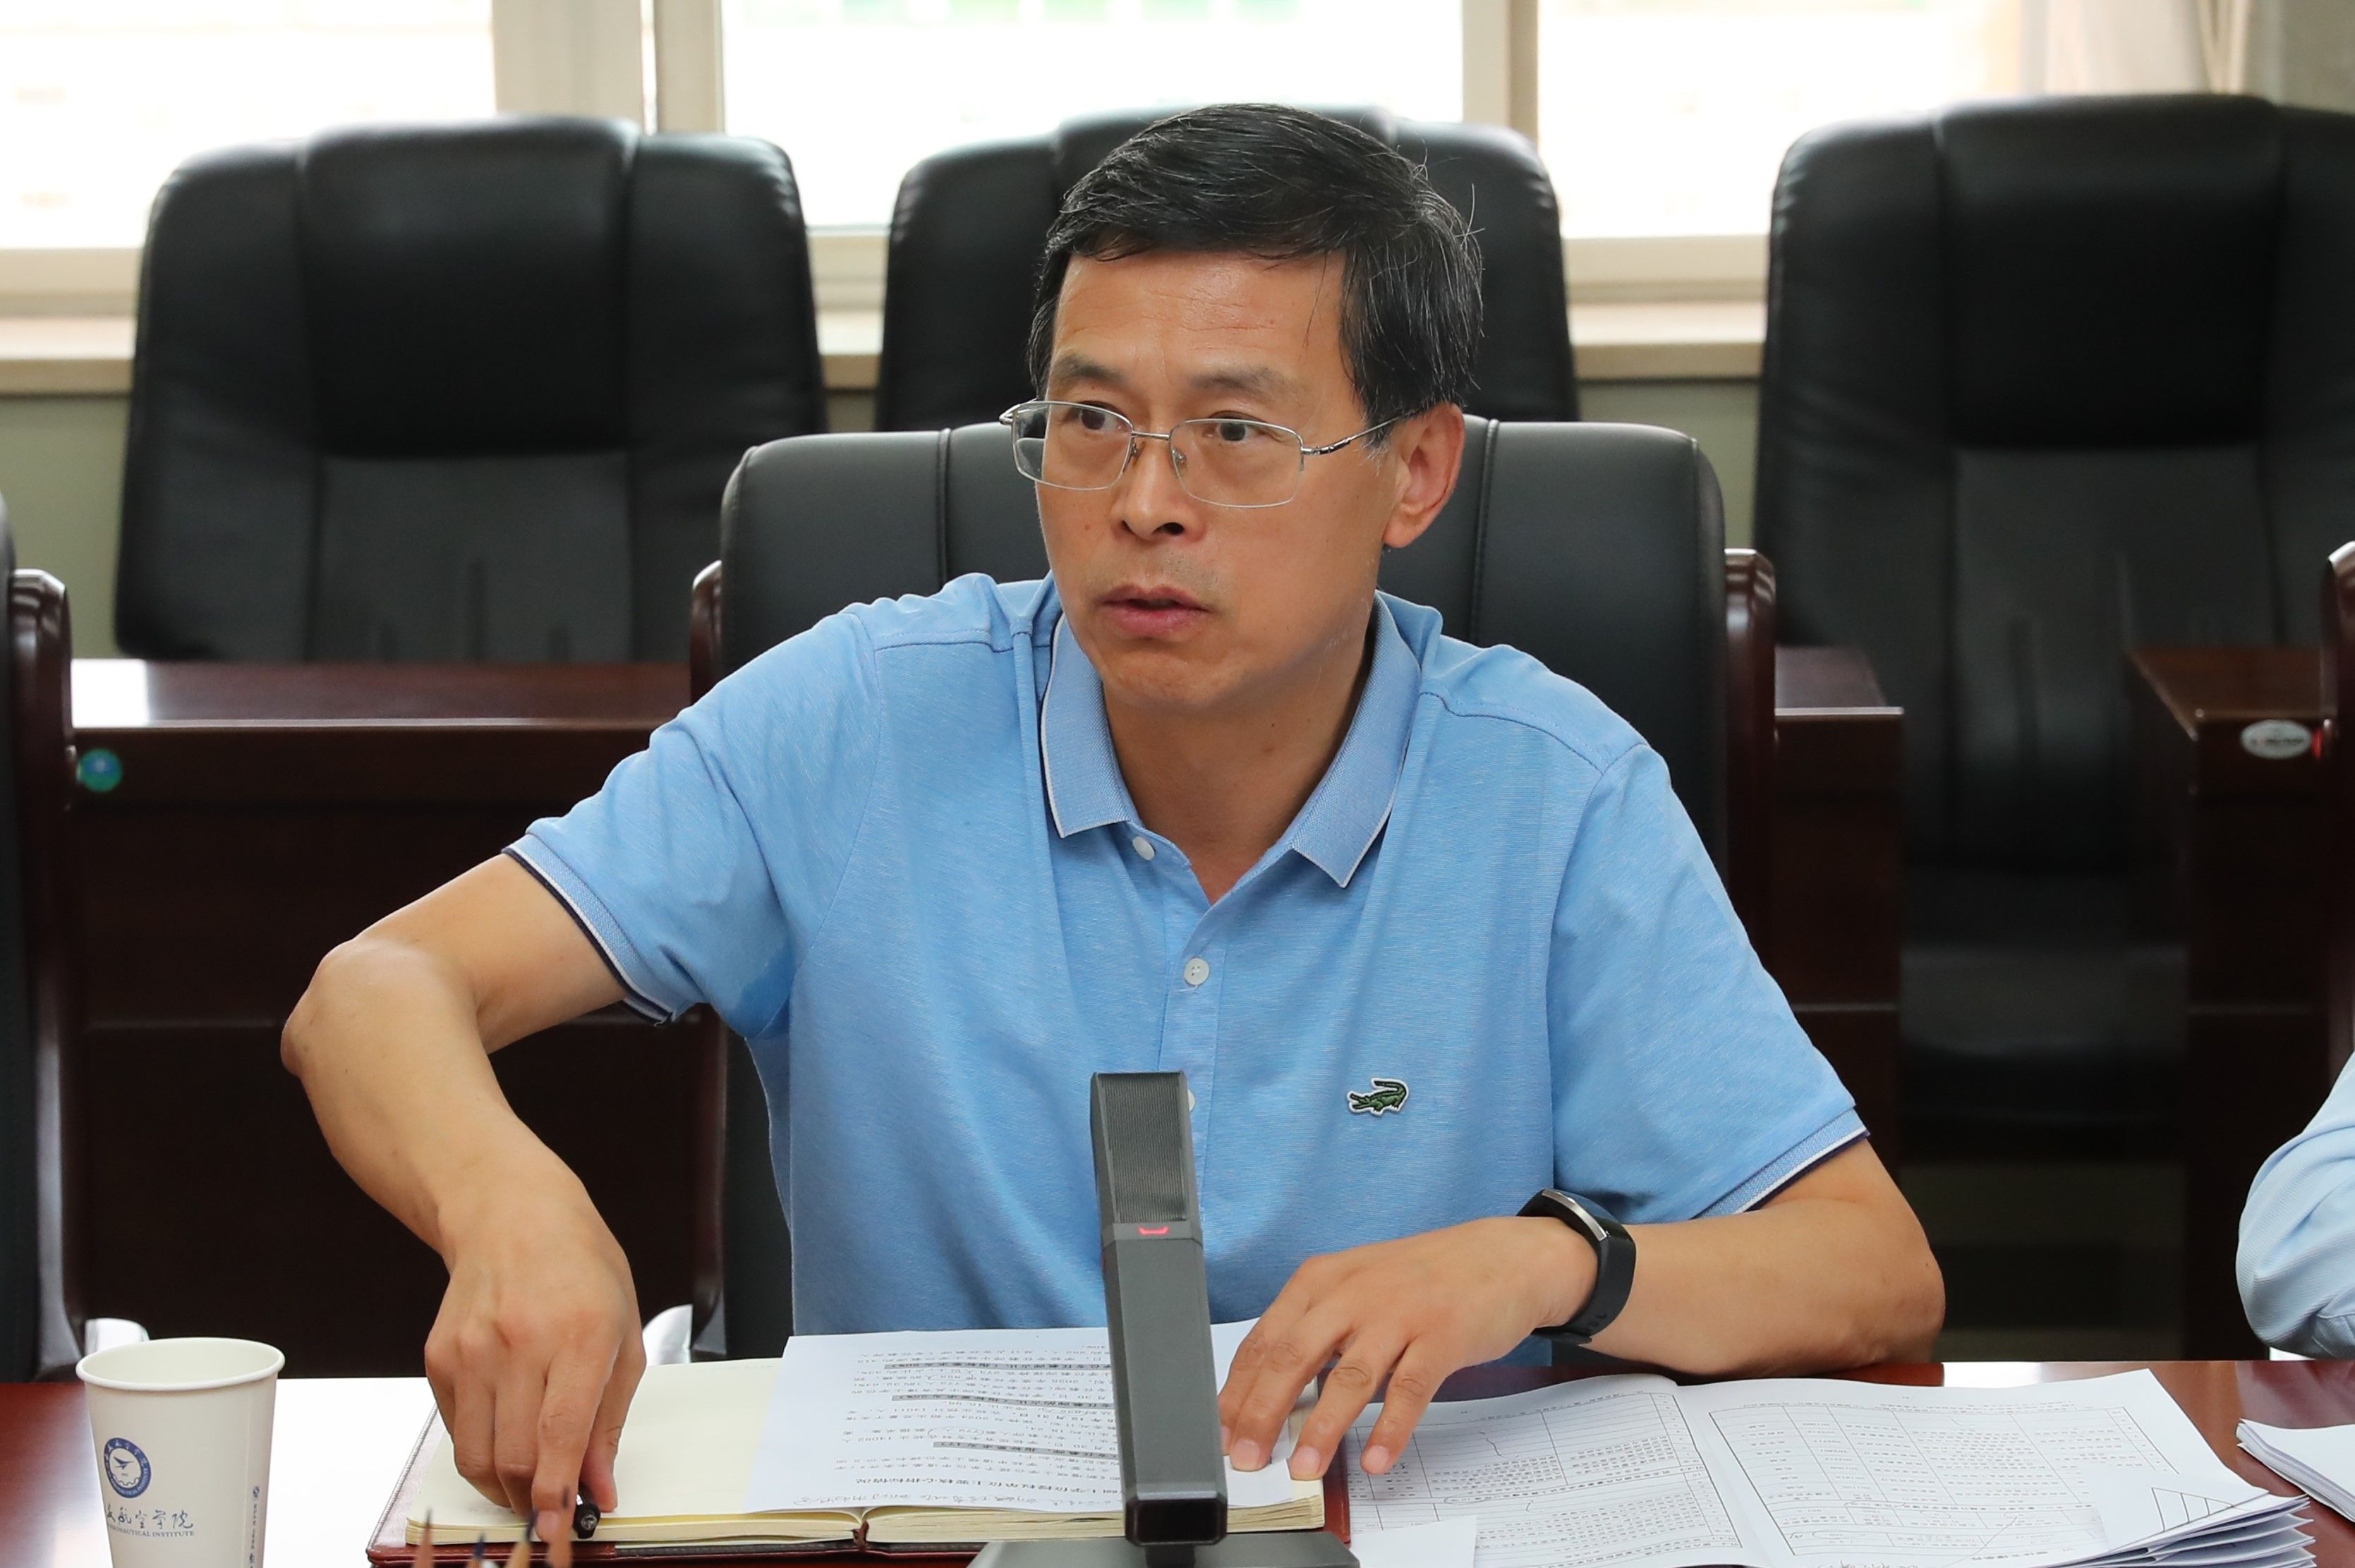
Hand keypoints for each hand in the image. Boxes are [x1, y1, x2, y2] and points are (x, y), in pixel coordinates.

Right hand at [425, 1151, 645, 1545]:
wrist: (512, 1214)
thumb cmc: (581, 1268)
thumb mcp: (623, 1335)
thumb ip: (609, 1420)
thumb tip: (598, 1487)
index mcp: (578, 1334)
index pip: (561, 1434)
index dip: (558, 1494)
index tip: (561, 1528)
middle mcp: (519, 1342)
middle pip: (514, 1457)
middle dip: (532, 1501)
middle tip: (551, 1510)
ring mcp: (471, 1351)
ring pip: (477, 1456)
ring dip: (503, 1487)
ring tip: (528, 1484)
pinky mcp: (439, 1357)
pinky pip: (456, 1431)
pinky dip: (480, 1451)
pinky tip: (504, 1435)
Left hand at [1217, 1217, 1594, 1480]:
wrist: (1502, 1256)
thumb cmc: (1422, 1279)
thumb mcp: (1357, 1286)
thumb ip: (1317, 1330)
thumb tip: (1272, 1392)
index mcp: (1323, 1279)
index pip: (1266, 1338)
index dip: (1239, 1389)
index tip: (1224, 1430)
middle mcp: (1355, 1292)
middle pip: (1294, 1356)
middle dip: (1264, 1412)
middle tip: (1247, 1456)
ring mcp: (1400, 1313)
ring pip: (1350, 1376)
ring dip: (1322, 1427)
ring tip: (1304, 1468)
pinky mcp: (1443, 1336)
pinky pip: (1410, 1389)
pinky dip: (1390, 1428)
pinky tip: (1375, 1458)